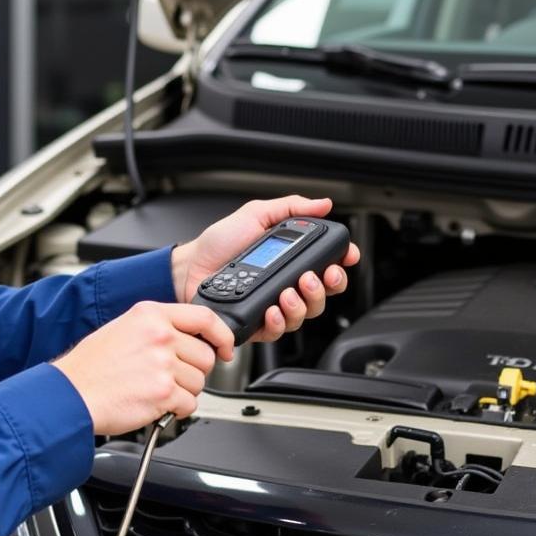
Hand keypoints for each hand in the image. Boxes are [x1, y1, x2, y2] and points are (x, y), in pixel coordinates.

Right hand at [54, 301, 233, 434]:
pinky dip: (177, 410)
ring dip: (182, 392)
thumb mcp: (124, 328)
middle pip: (206, 356)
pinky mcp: (163, 392)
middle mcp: (160, 335)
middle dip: (194, 371)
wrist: (70, 394)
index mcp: (151, 314)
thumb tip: (190, 339)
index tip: (225, 347)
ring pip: (199, 383)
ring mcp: (163, 364)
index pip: (205, 318)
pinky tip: (155, 403)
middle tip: (171, 377)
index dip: (222, 336)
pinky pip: (190, 404)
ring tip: (154, 389)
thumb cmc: (91, 366)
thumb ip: (158, 328)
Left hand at [171, 195, 360, 342]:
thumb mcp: (256, 214)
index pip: (328, 267)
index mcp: (292, 260)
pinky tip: (272, 309)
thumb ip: (291, 208)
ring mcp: (273, 306)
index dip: (342, 264)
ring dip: (302, 305)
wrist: (190, 265)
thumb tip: (324, 203)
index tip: (345, 257)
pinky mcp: (256, 324)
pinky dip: (279, 322)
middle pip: (322, 296)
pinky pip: (277, 331)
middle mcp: (287, 285)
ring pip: (304, 316)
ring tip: (287, 292)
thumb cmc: (219, 242)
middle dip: (324, 288)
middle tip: (311, 277)